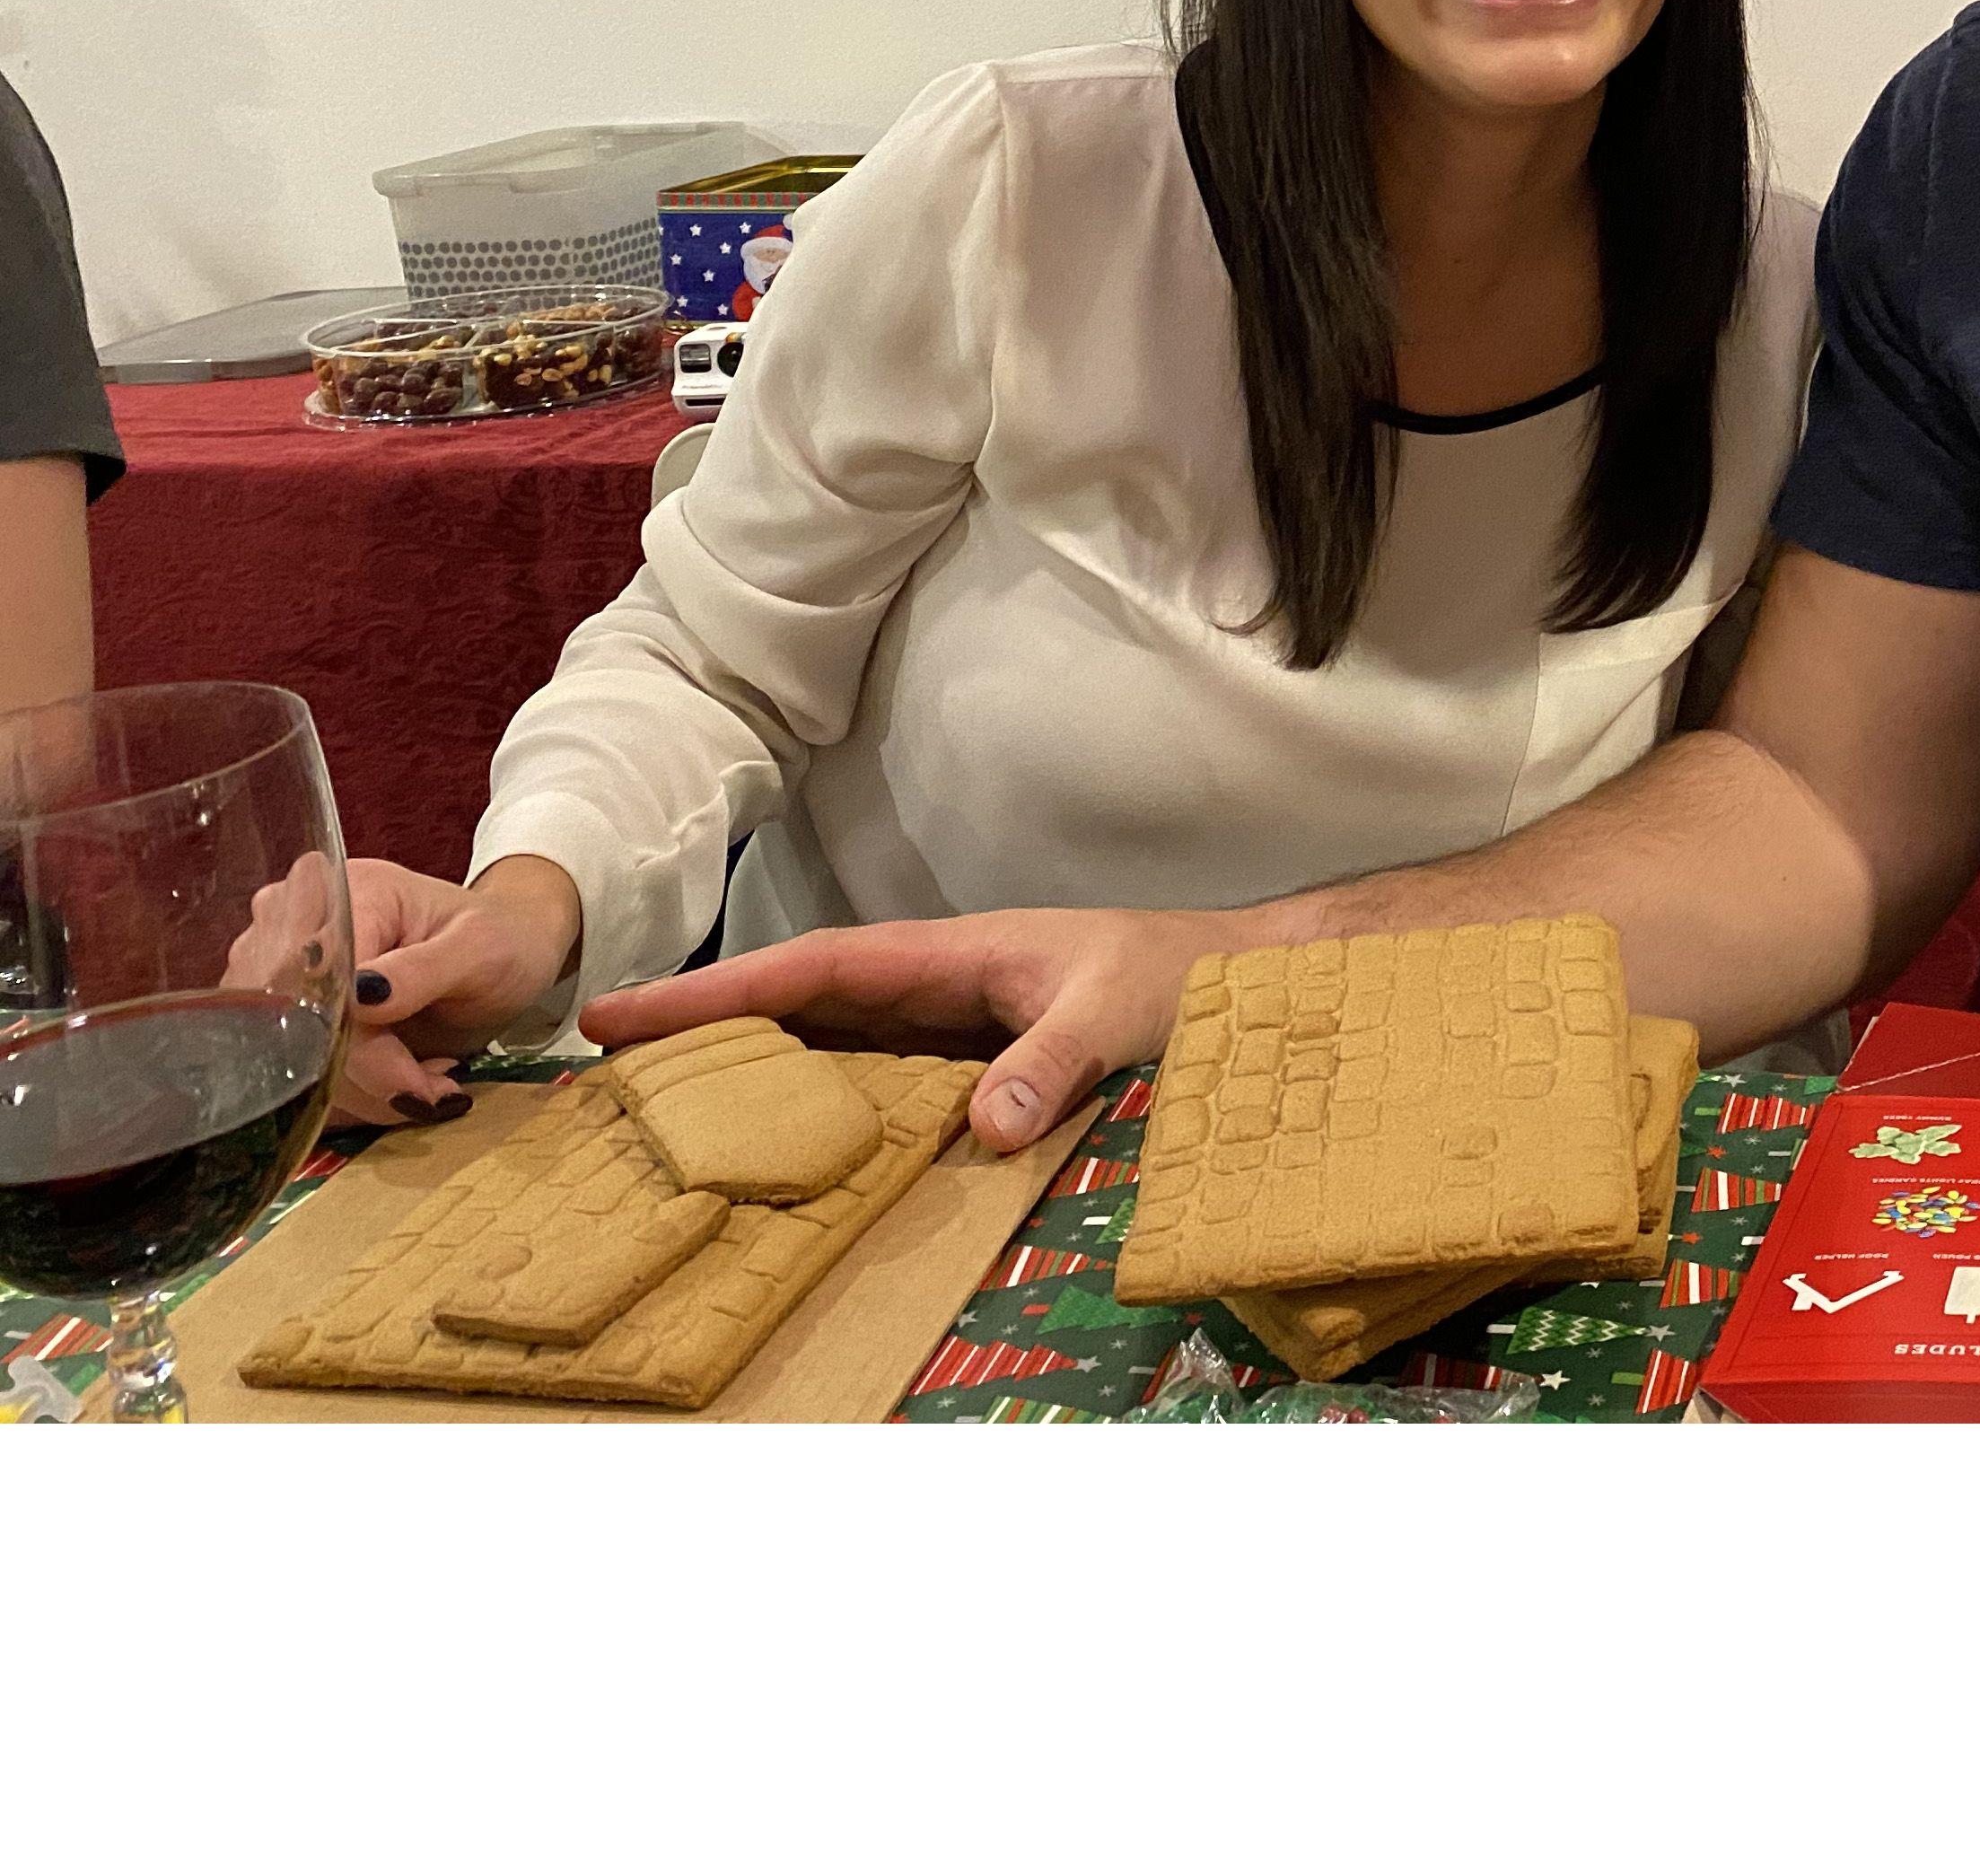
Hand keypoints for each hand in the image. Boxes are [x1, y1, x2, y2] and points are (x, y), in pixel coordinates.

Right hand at [328, 855, 583, 1128]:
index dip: (362, 1050)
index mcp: (352, 893)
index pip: (324, 988)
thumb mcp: (481, 948)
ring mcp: (297, 970)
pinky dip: (361, 1090)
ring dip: (369, 1091)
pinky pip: (311, 1070)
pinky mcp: (302, 1010)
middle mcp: (308, 925)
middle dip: (370, 1077)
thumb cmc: (503, 937)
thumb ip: (421, 971)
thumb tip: (358, 998)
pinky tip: (409, 1076)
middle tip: (434, 1090)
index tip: (419, 1085)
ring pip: (302, 1061)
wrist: (513, 946)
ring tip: (432, 1081)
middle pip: (301, 1029)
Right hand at [583, 905, 1253, 1152]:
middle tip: (597, 1083)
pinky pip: (873, 1092)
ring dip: (748, 1078)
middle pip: (795, 1010)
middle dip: (700, 1037)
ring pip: (824, 1052)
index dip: (715, 991)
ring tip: (652, 1128)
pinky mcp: (969, 1072)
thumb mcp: (1114, 1013)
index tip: (620, 1015)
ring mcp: (946, 1032)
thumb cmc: (1179, 980)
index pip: (809, 968)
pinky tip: (774, 1165)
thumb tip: (984, 1124)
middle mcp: (932, 990)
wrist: (1241, 986)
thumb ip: (1051, 1061)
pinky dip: (817, 1116)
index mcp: (946, 956)